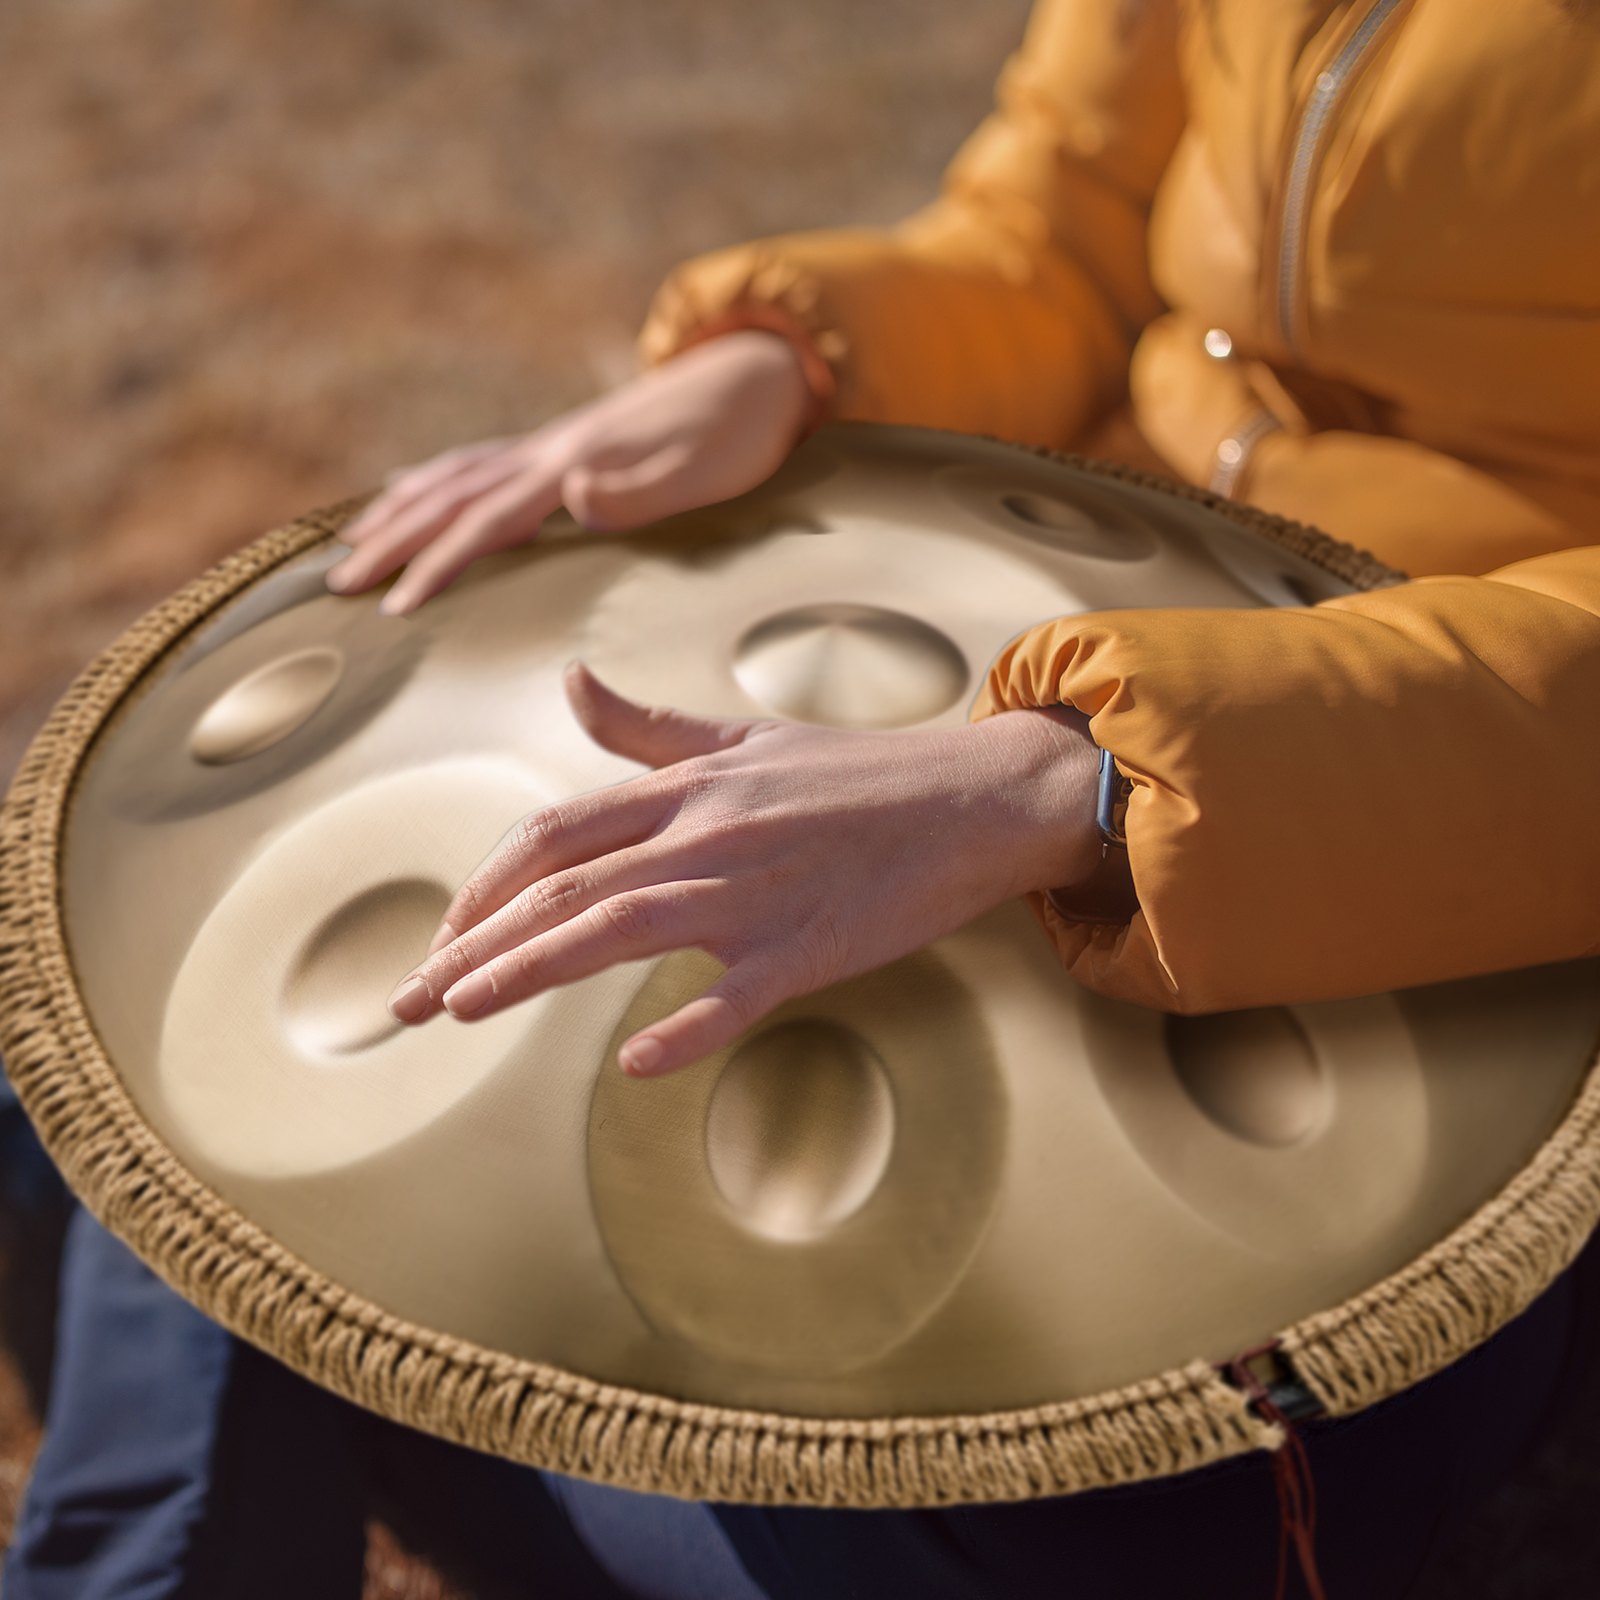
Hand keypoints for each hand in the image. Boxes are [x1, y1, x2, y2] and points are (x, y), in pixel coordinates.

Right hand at [324, 330, 816, 615]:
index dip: (437, 564)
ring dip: (397, 511)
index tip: (394, 606)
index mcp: (572, 466)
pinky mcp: (563, 444)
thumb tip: (573, 494)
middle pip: (450, 497)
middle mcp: (548, 451)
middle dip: (391, 542)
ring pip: (453, 476)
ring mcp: (551, 443)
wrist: (757, 370)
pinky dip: (433, 477)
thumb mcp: (706, 470)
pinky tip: (409, 485)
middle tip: (336, 585)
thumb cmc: (739, 434)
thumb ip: (641, 489)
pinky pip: (477, 462)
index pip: (487, 522)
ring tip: (346, 543)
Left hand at [385, 663, 1101, 1077]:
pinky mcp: (813, 945)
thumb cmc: (855, 775)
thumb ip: (646, 727)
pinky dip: (688, 1029)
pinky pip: (740, 994)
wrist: (973, 798)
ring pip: (620, 930)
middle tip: (406, 1001)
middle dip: (472, 942)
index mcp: (686, 790)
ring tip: (458, 1010)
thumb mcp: (743, 738)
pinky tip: (637, 1064)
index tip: (441, 937)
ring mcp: (757, 890)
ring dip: (529, 970)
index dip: (482, 885)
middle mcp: (705, 833)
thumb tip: (569, 680)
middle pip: (563, 888)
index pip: (554, 835)